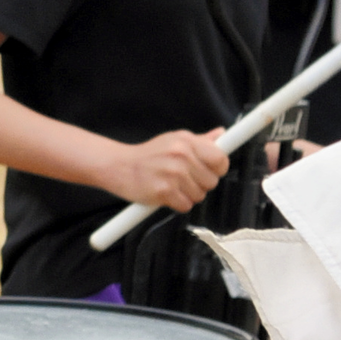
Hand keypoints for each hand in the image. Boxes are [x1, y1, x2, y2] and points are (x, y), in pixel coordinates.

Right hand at [100, 126, 234, 212]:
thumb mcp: (174, 140)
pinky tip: (166, 193)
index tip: (210, 170)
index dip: (218, 169)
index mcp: (187, 141)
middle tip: (183, 179)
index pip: (220, 159)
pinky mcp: (164, 191)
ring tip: (172, 184)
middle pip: (212, 181)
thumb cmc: (148, 155)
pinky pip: (186, 205)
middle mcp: (181, 155)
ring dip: (188, 195)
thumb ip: (200, 140)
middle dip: (200, 184)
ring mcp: (173, 173)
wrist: (119, 166)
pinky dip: (177, 203)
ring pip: (199, 195)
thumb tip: (221, 134)